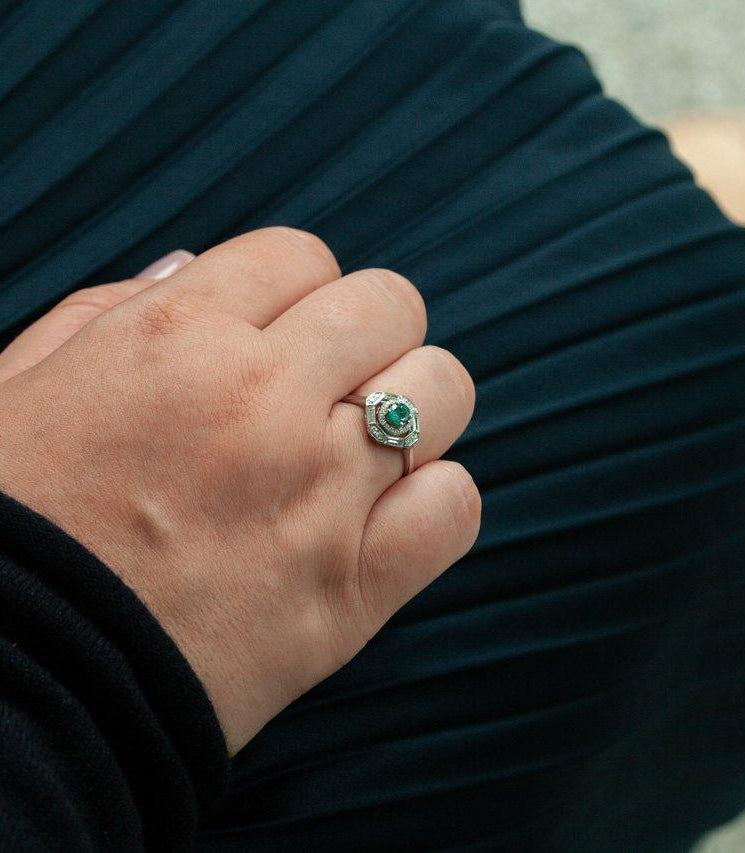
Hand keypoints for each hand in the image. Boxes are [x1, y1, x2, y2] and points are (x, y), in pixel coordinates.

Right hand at [0, 229, 479, 752]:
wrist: (15, 685)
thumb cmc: (10, 530)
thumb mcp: (20, 383)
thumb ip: (109, 308)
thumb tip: (195, 266)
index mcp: (176, 337)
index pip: (300, 256)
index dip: (296, 291)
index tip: (281, 334)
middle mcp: (262, 401)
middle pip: (390, 307)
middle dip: (368, 333)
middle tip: (331, 383)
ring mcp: (319, 494)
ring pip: (441, 391)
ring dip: (414, 407)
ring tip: (364, 447)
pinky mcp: (353, 590)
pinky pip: (455, 506)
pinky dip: (435, 502)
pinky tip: (388, 516)